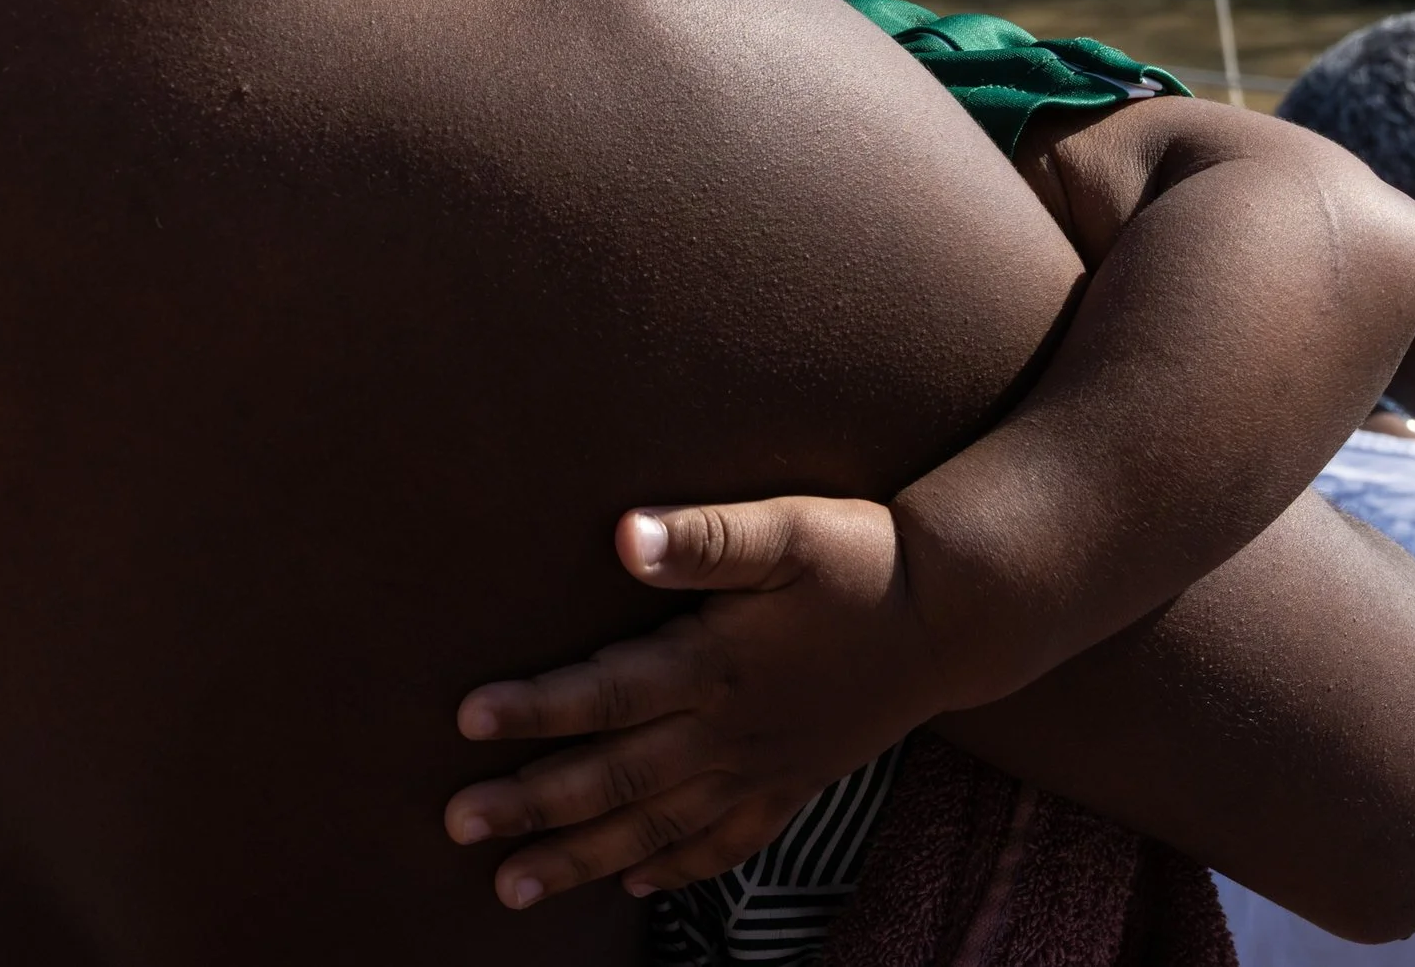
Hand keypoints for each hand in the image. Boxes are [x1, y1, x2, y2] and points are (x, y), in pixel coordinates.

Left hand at [443, 497, 946, 909]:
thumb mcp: (789, 529)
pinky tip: (635, 882)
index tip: (465, 723)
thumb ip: (705, 539)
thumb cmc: (865, 559)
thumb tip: (622, 536)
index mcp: (717, 665)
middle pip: (614, 776)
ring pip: (656, 825)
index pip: (607, 693)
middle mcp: (730, 730)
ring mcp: (763, 766)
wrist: (957, 614)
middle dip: (533, 804)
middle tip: (457, 827)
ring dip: (581, 856)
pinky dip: (677, 866)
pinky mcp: (795, 781)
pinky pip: (727, 843)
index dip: (535, 710)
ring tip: (513, 885)